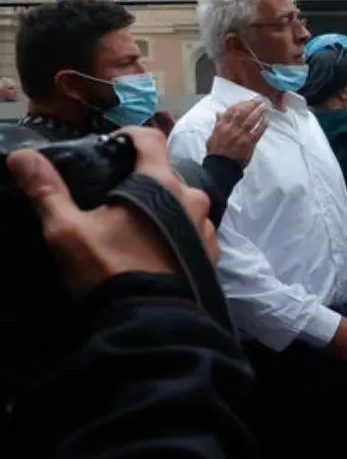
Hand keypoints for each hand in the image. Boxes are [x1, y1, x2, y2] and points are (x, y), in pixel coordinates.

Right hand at [6, 127, 217, 298]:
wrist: (152, 323)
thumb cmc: (110, 271)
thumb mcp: (68, 231)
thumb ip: (47, 190)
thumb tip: (21, 155)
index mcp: (162, 183)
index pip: (151, 138)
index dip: (129, 135)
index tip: (109, 144)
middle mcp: (193, 197)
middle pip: (166, 172)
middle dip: (142, 176)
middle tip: (114, 192)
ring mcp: (207, 226)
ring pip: (183, 202)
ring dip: (162, 205)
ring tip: (134, 223)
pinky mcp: (212, 253)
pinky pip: (194, 229)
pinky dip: (176, 230)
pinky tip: (156, 246)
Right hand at [207, 99, 267, 166]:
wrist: (220, 167)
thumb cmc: (216, 153)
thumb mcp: (213, 136)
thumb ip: (218, 124)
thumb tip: (219, 112)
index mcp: (221, 126)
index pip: (231, 110)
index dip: (241, 103)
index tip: (247, 100)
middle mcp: (231, 129)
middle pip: (243, 112)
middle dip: (252, 104)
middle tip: (259, 100)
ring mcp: (240, 135)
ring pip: (251, 120)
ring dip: (259, 111)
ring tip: (265, 106)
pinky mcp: (248, 143)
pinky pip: (257, 131)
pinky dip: (262, 124)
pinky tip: (266, 120)